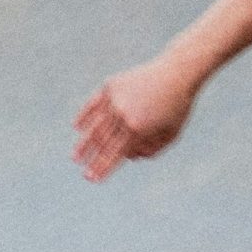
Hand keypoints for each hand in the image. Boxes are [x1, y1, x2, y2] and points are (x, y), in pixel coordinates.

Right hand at [73, 57, 200, 181]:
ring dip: (84, 143)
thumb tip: (128, 157)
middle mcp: (122, 114)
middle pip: (102, 143)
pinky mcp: (111, 85)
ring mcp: (114, 98)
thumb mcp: (170, 134)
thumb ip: (151, 150)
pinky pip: (93, 104)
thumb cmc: (177, 107)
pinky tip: (77, 127)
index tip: (92, 179)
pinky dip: (84, 116)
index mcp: (137, 129)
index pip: (115, 155)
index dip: (102, 169)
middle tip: (83, 172)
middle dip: (92, 160)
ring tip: (75, 157)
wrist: (176, 72)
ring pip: (95, 125)